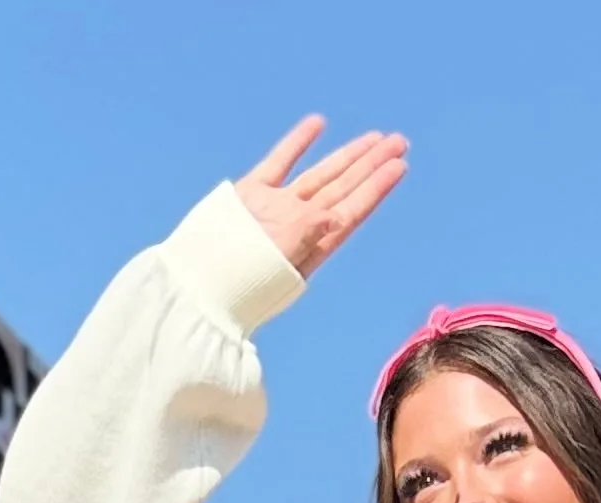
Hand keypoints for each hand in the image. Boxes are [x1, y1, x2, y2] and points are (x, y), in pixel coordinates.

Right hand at [233, 117, 407, 278]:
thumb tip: (333, 218)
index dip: (376, 188)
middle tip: (399, 142)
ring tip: (375, 138)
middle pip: (344, 189)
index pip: (353, 210)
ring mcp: (277, 207)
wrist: (201, 278)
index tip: (399, 166)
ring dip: (348, 157)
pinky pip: (280, 162)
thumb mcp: (279, 259)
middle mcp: (299, 223)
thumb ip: (307, 235)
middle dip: (371, 166)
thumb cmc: (242, 280)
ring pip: (320, 175)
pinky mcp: (251, 193)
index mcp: (312, 243)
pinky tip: (319, 124)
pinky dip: (298, 143)